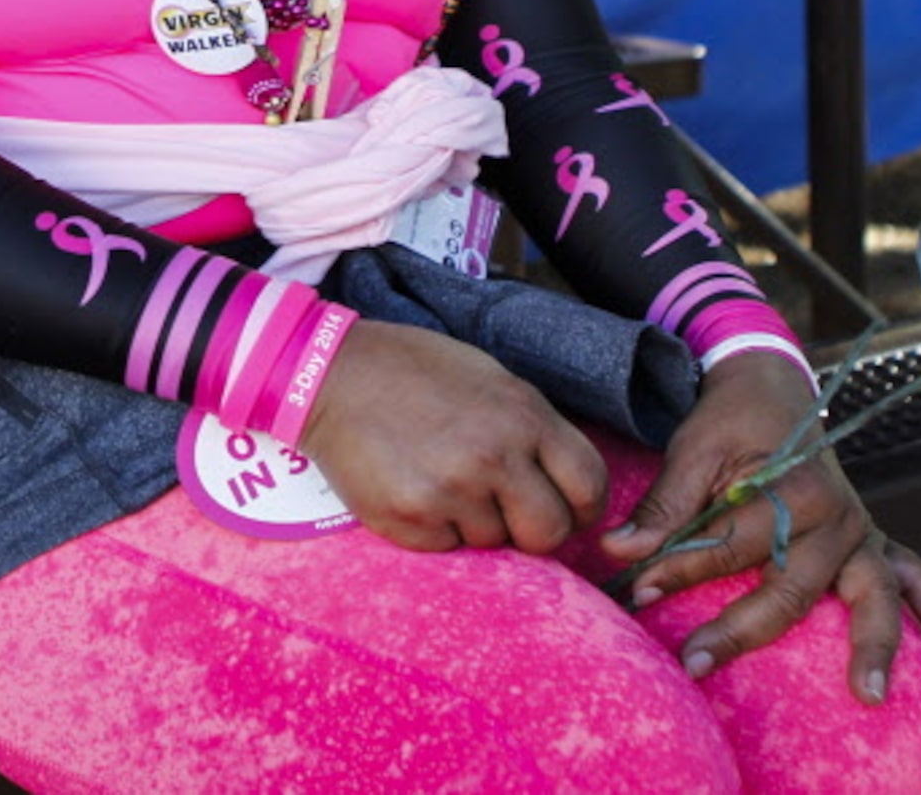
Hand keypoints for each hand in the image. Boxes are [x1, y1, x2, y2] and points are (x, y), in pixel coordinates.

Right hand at [297, 320, 607, 554]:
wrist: (331, 375)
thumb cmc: (416, 372)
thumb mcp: (492, 380)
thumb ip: (533, 430)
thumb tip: (568, 486)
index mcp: (523, 417)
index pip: (590, 487)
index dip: (581, 506)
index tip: (562, 505)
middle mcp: (493, 457)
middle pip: (551, 532)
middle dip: (532, 528)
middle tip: (503, 507)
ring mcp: (450, 492)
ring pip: (495, 543)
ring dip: (476, 522)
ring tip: (442, 479)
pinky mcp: (410, 520)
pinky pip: (447, 549)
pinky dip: (436, 529)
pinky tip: (415, 489)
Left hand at [599, 352, 920, 699]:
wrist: (773, 385)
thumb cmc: (730, 421)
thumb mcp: (691, 450)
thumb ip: (663, 506)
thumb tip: (618, 552)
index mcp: (790, 485)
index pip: (730, 543)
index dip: (678, 567)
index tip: (635, 589)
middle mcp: (837, 513)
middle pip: (793, 586)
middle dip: (742, 629)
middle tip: (696, 663)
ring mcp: (862, 530)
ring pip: (872, 594)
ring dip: (872, 644)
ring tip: (866, 694)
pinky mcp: (872, 540)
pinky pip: (916, 576)